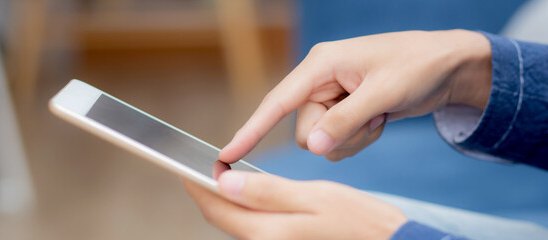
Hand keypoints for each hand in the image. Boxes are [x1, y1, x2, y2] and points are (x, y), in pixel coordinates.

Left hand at [183, 171, 407, 239]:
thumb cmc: (360, 222)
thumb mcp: (315, 198)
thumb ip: (267, 192)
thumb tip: (225, 183)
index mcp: (269, 233)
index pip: (218, 209)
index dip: (199, 186)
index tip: (188, 167)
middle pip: (224, 220)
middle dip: (210, 195)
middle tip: (208, 169)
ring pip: (239, 226)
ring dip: (229, 204)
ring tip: (227, 179)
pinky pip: (256, 231)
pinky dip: (249, 213)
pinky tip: (255, 197)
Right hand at [219, 29, 491, 161]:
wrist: (447, 67)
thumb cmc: (417, 65)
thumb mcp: (384, 92)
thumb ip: (347, 120)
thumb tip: (315, 146)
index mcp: (321, 65)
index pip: (277, 102)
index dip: (251, 129)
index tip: (226, 154)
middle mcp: (320, 82)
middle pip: (306, 132)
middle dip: (339, 134)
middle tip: (372, 115)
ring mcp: (332, 98)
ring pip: (323, 141)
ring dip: (355, 137)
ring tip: (380, 114)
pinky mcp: (344, 111)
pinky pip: (339, 142)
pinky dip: (361, 138)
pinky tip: (380, 118)